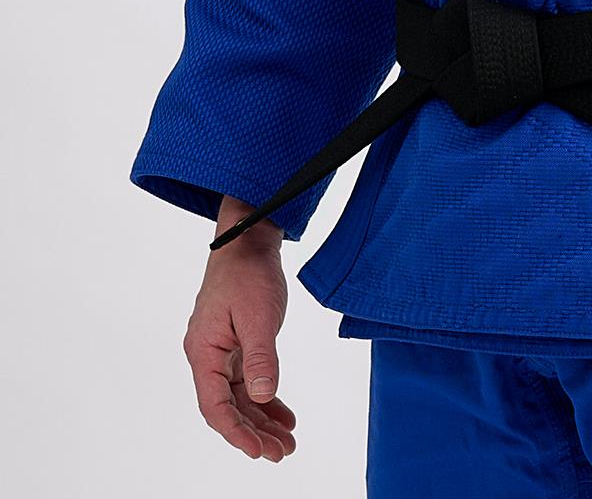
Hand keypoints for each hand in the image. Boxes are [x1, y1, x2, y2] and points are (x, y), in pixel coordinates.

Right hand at [183, 196, 296, 461]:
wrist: (249, 239)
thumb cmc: (248, 271)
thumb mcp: (258, 315)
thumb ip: (260, 358)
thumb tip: (260, 398)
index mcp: (203, 351)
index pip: (215, 406)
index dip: (237, 433)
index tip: (259, 451)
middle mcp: (208, 355)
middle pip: (228, 407)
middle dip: (254, 433)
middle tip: (282, 453)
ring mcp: (222, 351)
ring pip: (239, 397)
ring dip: (261, 420)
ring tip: (286, 442)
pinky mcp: (237, 344)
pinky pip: (248, 381)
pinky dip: (265, 398)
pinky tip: (283, 415)